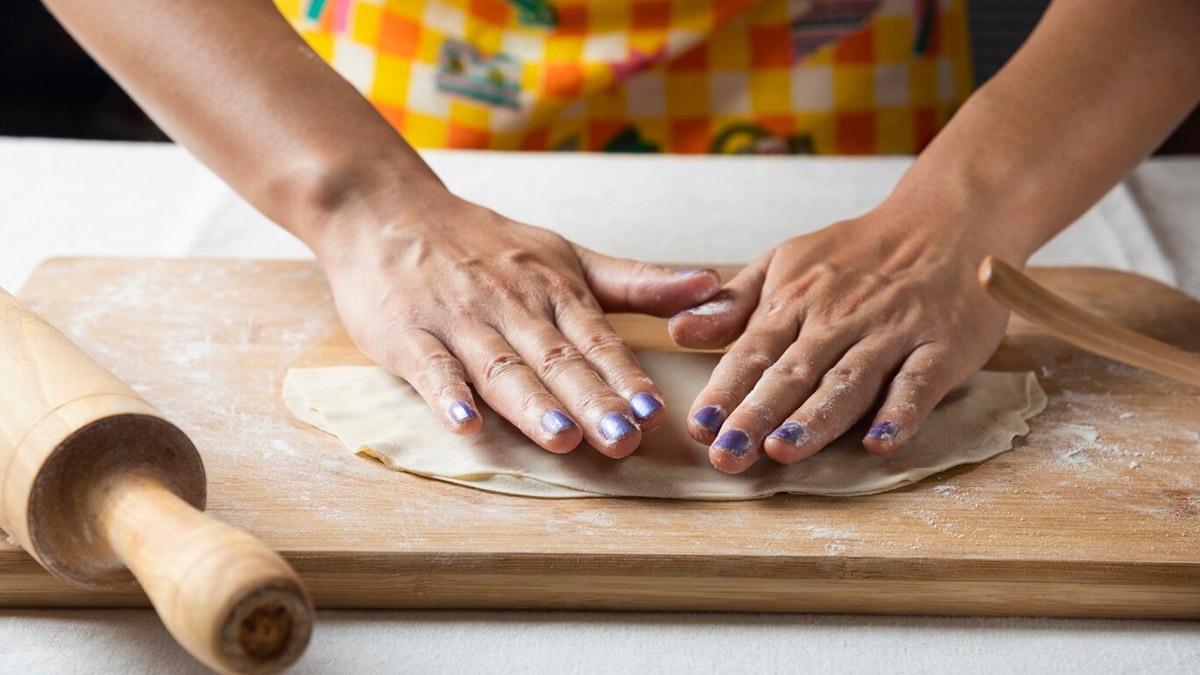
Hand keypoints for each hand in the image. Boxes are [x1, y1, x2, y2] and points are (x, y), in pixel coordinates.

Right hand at [316, 191, 720, 457]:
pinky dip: (446, 396)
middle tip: (623, 439)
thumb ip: (635, 281)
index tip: (656, 412)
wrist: (384, 208)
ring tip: (563, 437)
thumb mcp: (564, 255)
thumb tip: (711, 285)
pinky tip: (465, 425)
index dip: (626, 377)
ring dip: (531, 403)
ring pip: (501, 366)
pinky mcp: (406, 334)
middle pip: (555, 359)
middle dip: (592, 400)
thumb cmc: (482, 242)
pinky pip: (430, 368)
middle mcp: (511, 305)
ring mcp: (457, 320)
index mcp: (553, 290)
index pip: (596, 340)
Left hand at [668, 208, 1025, 472]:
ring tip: (782, 451)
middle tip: (727, 455)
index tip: (700, 426)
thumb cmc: (856, 254)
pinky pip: (919, 382)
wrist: (946, 222)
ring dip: (815, 418)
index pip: (753, 351)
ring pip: (849, 380)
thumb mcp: (786, 263)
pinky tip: (879, 442)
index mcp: (797, 299)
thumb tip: (678, 330)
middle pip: (793, 372)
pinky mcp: (941, 346)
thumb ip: (734, 303)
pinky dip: (901, 412)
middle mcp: (840, 317)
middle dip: (757, 415)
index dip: (726, 390)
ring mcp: (892, 332)